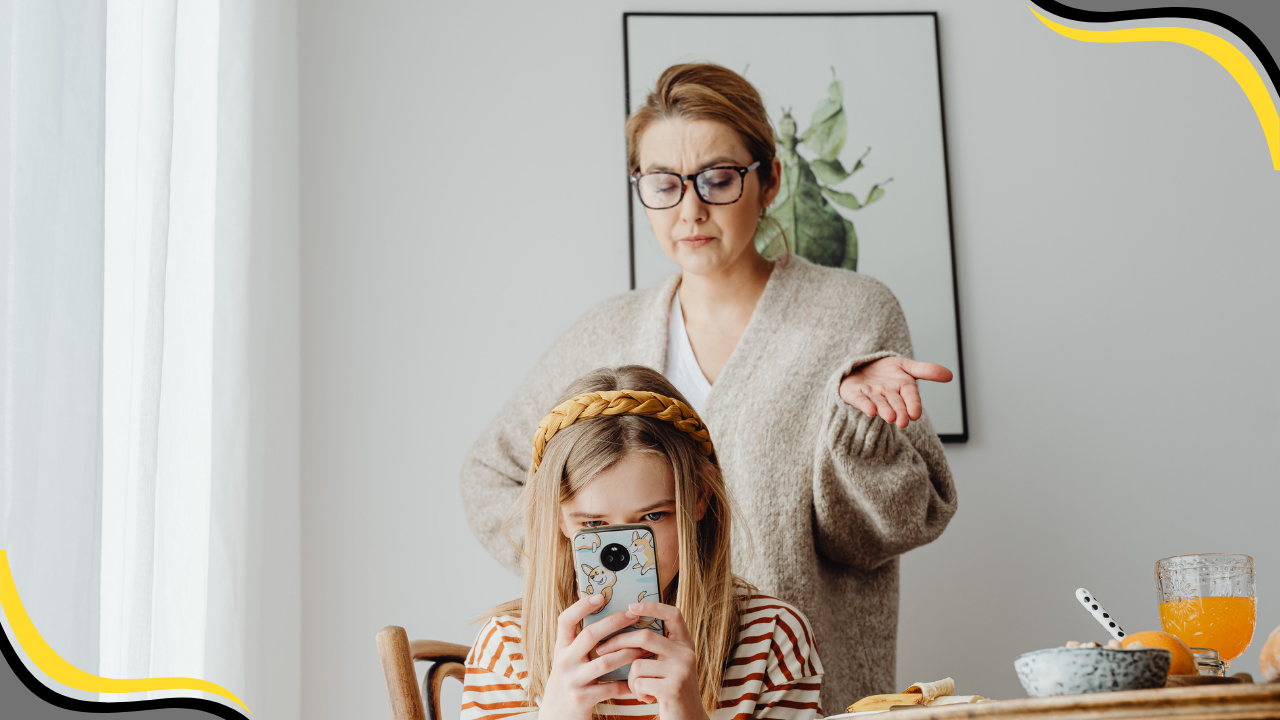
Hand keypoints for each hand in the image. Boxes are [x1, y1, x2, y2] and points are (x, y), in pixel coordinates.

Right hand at [538, 594, 649, 719]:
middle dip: (615, 623)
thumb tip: (610, 616)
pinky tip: (637, 679)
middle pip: (590, 635)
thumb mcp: (569, 659)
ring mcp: (572, 680)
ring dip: (628, 653)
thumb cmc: (570, 680)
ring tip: (644, 648)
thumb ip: (581, 642)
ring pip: (605, 661)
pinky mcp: (582, 699)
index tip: (600, 596)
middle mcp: (564, 661)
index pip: (565, 620)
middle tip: (634, 615)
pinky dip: (626, 683)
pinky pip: (610, 688)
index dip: (581, 606)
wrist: (557, 716)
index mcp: (561, 648)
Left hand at [594, 602, 708, 719]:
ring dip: (632, 680)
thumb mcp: (671, 667)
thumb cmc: (672, 693)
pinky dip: (637, 693)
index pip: (673, 614)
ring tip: (641, 690)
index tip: (631, 606)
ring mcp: (681, 670)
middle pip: (644, 636)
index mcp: (686, 645)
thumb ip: (658, 649)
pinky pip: (639, 683)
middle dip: (617, 642)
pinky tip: (648, 700)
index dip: (653, 606)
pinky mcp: (673, 688)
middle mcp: (687, 654)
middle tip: (601, 650)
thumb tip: (626, 629)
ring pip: (637, 664)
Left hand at [839, 357, 952, 428]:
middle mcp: (887, 395)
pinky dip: (865, 405)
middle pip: (895, 404)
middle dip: (900, 412)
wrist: (861, 368)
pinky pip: (860, 400)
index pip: (910, 397)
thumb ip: (926, 370)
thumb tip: (950, 375)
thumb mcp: (907, 366)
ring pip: (879, 404)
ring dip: (884, 410)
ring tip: (889, 417)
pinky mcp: (855, 394)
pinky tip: (869, 411)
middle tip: (903, 422)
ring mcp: (871, 395)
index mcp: (902, 388)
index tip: (916, 414)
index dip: (913, 405)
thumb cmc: (886, 371)